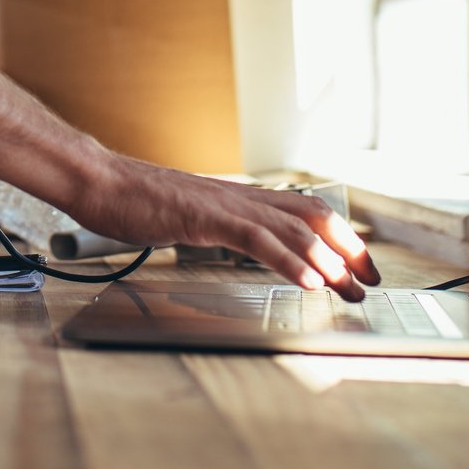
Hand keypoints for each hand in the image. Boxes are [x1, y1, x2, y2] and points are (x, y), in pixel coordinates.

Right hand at [69, 156, 381, 299]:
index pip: (303, 211)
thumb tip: (238, 243)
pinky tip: (307, 281)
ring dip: (326, 259)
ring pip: (292, 227)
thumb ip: (217, 227)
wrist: (99, 182)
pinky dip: (289, 261)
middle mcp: (241, 197)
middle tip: (369, 281)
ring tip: (348, 286)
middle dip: (347, 249)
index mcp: (238, 198)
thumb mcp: (188, 216)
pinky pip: (257, 240)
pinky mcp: (206, 217)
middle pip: (312, 216)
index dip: (337, 236)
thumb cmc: (135, 201)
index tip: (357, 265)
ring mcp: (225, 205)